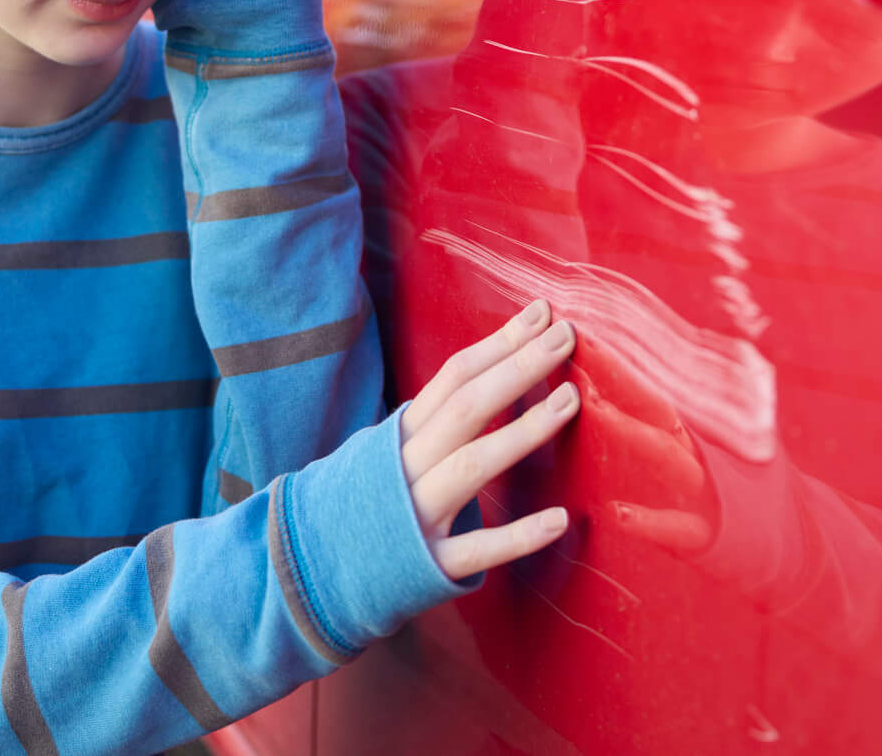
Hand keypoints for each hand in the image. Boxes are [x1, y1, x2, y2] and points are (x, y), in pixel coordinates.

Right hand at [398, 299, 580, 580]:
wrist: (311, 567)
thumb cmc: (373, 498)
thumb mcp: (393, 448)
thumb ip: (439, 418)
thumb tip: (497, 369)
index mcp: (402, 434)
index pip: (453, 377)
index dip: (498, 343)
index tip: (542, 314)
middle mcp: (407, 467)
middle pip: (466, 409)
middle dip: (517, 369)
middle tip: (565, 338)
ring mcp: (417, 515)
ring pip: (471, 467)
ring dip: (522, 432)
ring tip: (569, 400)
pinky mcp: (429, 564)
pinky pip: (477, 549)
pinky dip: (518, 536)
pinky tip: (559, 519)